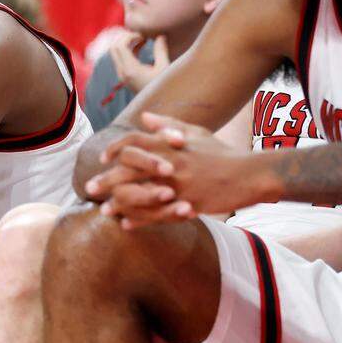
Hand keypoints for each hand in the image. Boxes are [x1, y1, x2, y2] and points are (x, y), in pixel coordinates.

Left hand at [88, 113, 273, 227]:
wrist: (251, 175)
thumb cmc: (222, 153)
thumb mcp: (196, 133)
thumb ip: (168, 124)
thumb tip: (144, 117)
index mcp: (170, 144)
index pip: (133, 143)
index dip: (114, 150)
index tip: (103, 159)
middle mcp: (170, 163)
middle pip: (127, 171)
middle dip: (106, 181)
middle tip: (90, 189)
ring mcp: (179, 185)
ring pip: (139, 196)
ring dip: (119, 204)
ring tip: (104, 211)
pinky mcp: (188, 204)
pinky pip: (157, 215)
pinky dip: (139, 221)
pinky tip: (126, 225)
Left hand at [109, 34, 169, 93]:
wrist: (159, 107)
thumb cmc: (165, 88)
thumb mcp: (165, 68)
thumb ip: (161, 50)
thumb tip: (160, 35)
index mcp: (130, 69)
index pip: (119, 45)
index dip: (130, 35)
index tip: (144, 35)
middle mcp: (122, 73)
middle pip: (114, 47)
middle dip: (125, 38)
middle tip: (141, 34)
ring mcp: (122, 75)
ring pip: (116, 52)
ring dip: (127, 43)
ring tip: (143, 38)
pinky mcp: (125, 77)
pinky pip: (121, 58)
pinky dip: (128, 50)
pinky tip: (142, 45)